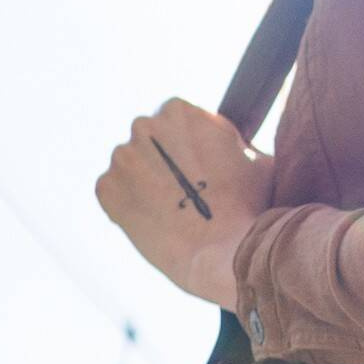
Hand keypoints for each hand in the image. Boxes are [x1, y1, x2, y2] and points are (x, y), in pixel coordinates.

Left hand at [95, 97, 274, 307]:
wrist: (224, 252)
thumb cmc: (249, 206)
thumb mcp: (257, 159)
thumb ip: (235, 142)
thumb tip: (236, 145)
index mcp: (179, 111)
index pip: (175, 120)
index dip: (189, 146)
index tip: (200, 168)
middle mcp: (144, 126)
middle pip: (148, 140)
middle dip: (163, 161)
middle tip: (184, 191)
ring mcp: (122, 158)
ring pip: (130, 166)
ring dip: (144, 183)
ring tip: (171, 211)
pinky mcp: (106, 189)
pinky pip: (113, 193)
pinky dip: (127, 205)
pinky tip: (153, 221)